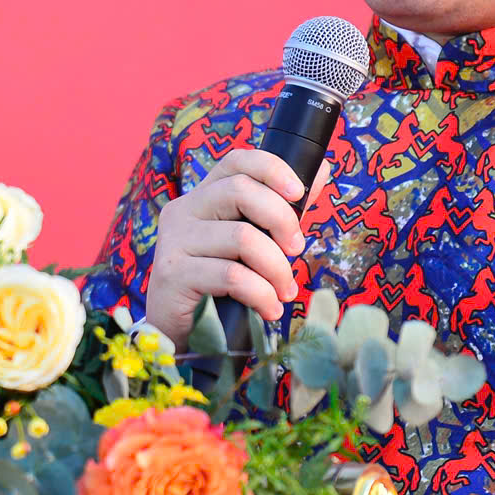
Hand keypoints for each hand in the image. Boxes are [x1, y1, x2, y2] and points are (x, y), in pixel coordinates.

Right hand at [143, 148, 334, 346]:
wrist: (178, 332)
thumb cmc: (217, 285)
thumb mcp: (250, 244)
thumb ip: (280, 210)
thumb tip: (321, 171)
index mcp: (202, 198)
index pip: (235, 162)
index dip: (271, 168)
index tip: (299, 193)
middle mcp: (183, 211)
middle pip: (240, 190)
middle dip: (282, 219)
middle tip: (297, 250)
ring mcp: (174, 241)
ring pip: (242, 237)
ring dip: (276, 268)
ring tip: (284, 292)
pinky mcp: (173, 274)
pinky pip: (232, 276)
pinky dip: (261, 294)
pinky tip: (269, 309)